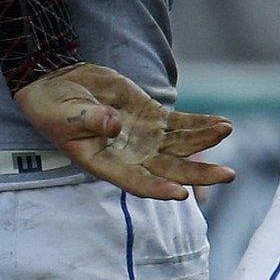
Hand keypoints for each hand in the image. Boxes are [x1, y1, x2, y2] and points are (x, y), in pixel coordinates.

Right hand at [13, 62, 234, 200]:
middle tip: (227, 174)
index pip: (137, 182)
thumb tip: (114, 124)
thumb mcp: (63, 115)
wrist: (57, 85)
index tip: (181, 194)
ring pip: (182, 146)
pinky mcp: (152, 117)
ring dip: (205, 142)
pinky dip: (201, 124)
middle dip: (199, 173)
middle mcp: (132, 156)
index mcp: (107, 163)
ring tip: (225, 131)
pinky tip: (221, 124)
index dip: (158, 189)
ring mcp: (145, 137)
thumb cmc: (53, 108)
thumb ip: (89, 119)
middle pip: (171, 170)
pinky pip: (182, 124)